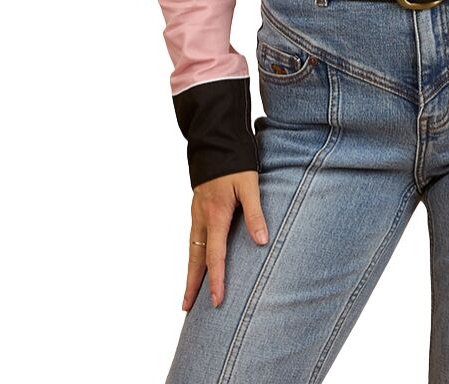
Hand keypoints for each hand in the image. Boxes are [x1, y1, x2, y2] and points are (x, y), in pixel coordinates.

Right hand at [182, 170, 268, 311]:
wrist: (215, 140)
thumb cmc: (235, 163)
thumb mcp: (249, 185)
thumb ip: (255, 213)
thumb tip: (262, 241)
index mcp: (215, 215)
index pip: (216, 256)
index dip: (216, 280)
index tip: (216, 301)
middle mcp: (202, 217)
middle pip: (195, 258)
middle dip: (191, 284)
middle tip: (186, 308)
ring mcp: (197, 212)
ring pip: (192, 248)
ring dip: (190, 270)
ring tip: (188, 291)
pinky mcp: (198, 206)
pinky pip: (193, 236)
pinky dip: (193, 253)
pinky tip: (196, 259)